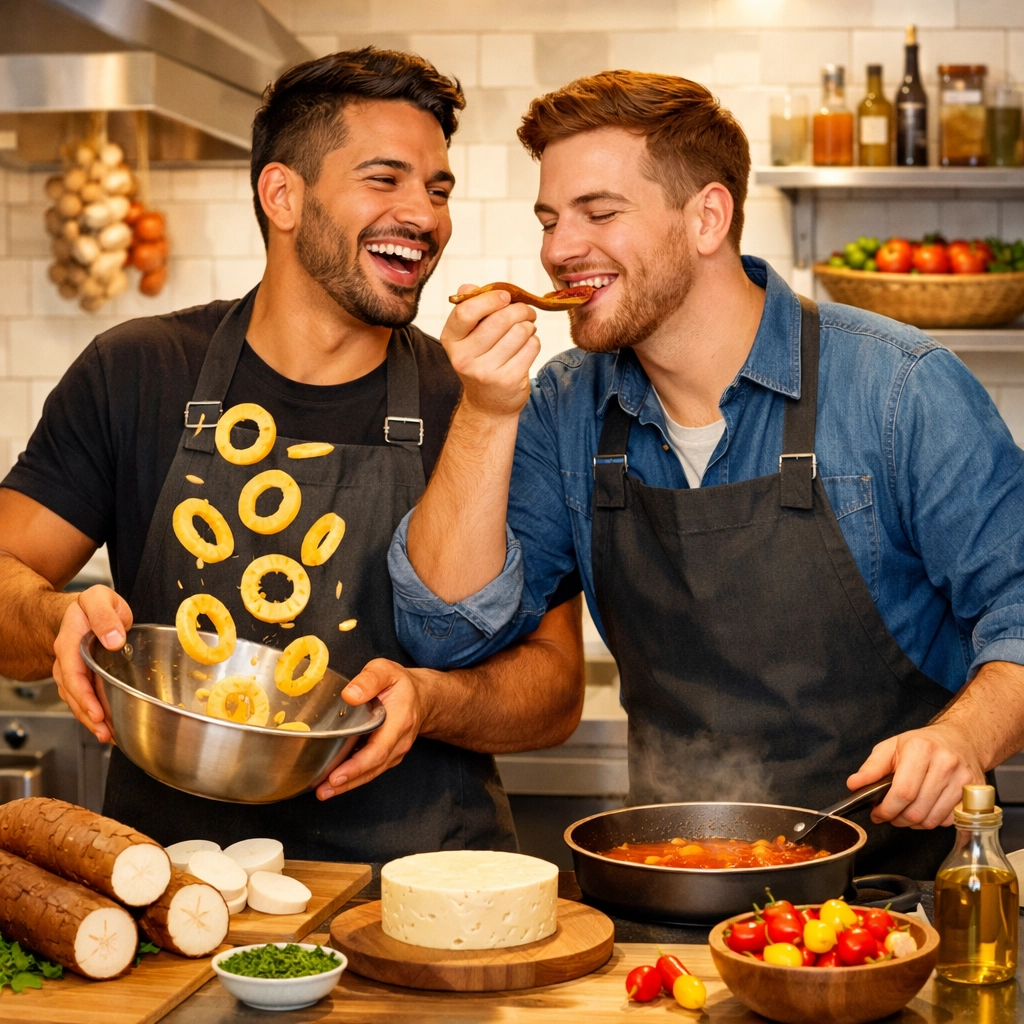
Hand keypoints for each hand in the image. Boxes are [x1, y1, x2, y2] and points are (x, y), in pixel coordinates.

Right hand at [52, 585, 132, 743]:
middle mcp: (66, 659)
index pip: (72, 674)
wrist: (84, 608)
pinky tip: (107, 725)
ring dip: (89, 719)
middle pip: (72, 693)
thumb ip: (106, 617)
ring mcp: (71, 670)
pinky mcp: (81, 677)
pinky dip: (92, 712)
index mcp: (69, 641)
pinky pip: (83, 697)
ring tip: (106, 735)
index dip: (84, 696)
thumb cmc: (94, 604)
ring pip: (75, 699)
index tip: (97, 712)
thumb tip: (114, 640)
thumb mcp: (100, 599)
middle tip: (104, 732)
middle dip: (87, 715)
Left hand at [315, 659, 425, 800]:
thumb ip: (368, 680)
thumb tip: (349, 696)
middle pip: (373, 767)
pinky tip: (334, 782)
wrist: (420, 697)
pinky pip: (371, 769)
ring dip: (347, 785)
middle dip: (347, 781)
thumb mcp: (385, 670)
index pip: (378, 749)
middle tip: (323, 790)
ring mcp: (396, 751)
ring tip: (324, 791)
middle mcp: (400, 740)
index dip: (357, 765)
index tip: (337, 775)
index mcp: (400, 720)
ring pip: (372, 772)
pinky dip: (353, 778)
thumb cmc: (400, 684)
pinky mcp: (389, 755)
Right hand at [441, 283, 540, 418]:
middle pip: (500, 319)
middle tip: (526, 311)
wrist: (487, 404)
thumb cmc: (480, 361)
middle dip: (520, 309)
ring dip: (529, 326)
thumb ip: (468, 308)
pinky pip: (531, 346)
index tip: (505, 296)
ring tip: (525, 330)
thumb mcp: (466, 337)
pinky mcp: (508, 380)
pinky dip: (534, 341)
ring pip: (520, 331)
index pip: (466, 311)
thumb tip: (469, 287)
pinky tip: (526, 346)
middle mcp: (464, 358)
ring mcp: (486, 372)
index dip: (490, 299)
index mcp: (451, 340)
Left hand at [846, 721, 983, 828]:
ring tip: (905, 813)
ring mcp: (963, 780)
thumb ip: (871, 768)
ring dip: (913, 823)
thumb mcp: (891, 748)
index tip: (877, 813)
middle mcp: (946, 764)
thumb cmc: (923, 744)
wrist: (961, 740)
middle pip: (917, 810)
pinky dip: (932, 821)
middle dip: (897, 819)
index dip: (887, 809)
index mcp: (921, 750)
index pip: (903, 792)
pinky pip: (949, 821)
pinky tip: (925, 810)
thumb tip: (854, 785)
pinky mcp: (975, 794)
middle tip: (889, 815)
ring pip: (932, 820)